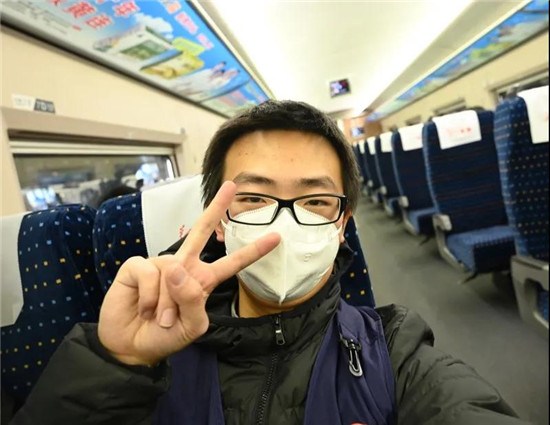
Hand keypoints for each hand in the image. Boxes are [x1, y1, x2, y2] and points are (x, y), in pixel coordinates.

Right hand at [97, 181, 280, 365]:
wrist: (132, 347)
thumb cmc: (166, 336)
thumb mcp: (192, 326)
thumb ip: (192, 300)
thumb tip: (177, 267)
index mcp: (203, 281)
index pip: (232, 263)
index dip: (253, 251)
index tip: (276, 238)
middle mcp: (184, 267)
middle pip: (202, 231)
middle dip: (216, 208)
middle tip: (231, 185)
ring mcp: (160, 264)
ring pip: (172, 271)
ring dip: (166, 303)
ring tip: (158, 317)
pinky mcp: (137, 266)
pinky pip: (150, 274)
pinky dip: (149, 297)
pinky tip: (144, 307)